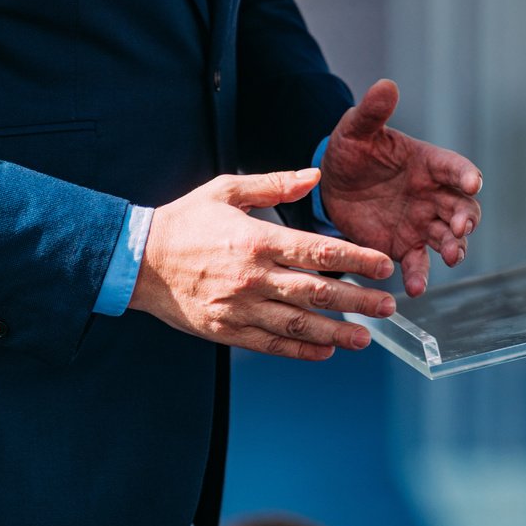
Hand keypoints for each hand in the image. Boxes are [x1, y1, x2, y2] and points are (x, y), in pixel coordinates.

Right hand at [129, 169, 396, 360]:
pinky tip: (325, 351)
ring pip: (298, 325)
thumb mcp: (226, 190)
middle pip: (316, 292)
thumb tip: (315, 174)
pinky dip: (300, 350)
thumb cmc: (184, 222)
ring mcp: (239, 308)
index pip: (318, 252)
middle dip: (358, 301)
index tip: (383, 266)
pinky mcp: (225, 330)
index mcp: (257, 240)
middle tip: (388, 307)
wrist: (136, 261)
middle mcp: (252, 277)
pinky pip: (270, 344)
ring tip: (366, 338)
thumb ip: (274, 184)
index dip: (357, 260)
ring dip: (336, 333)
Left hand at [319, 79, 482, 296]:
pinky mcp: (404, 246)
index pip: (454, 167)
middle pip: (461, 207)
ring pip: (448, 238)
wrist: (331, 185)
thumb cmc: (351, 151)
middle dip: (465, 218)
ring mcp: (421, 223)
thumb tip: (386, 84)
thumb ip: (373, 111)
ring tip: (450, 257)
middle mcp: (432, 195)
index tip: (472, 182)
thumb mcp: (356, 129)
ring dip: (454, 248)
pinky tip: (415, 287)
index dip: (464, 174)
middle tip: (461, 228)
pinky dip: (420, 274)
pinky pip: (418, 262)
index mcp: (427, 163)